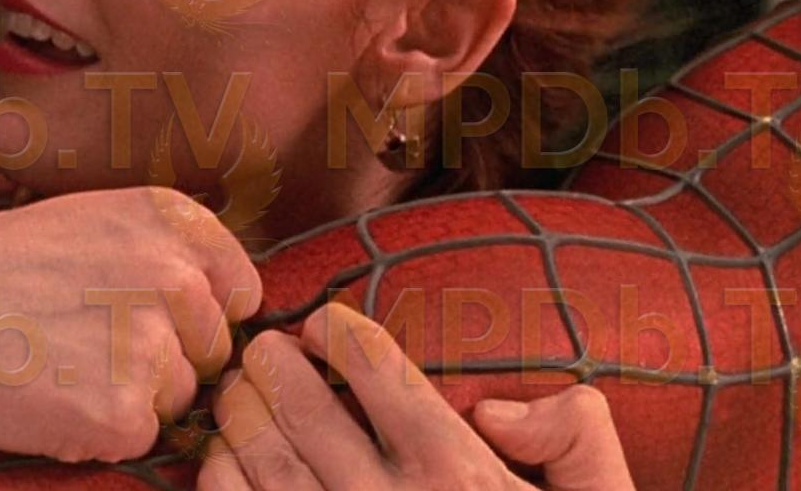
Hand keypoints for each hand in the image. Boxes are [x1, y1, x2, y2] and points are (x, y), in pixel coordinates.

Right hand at [0, 185, 261, 463]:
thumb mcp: (94, 220)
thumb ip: (168, 251)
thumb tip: (230, 307)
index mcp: (173, 220)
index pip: (238, 290)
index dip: (191, 315)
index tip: (134, 314)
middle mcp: (176, 278)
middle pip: (212, 351)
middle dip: (161, 358)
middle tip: (75, 339)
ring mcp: (151, 347)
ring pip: (178, 398)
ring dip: (129, 397)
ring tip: (56, 365)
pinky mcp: (121, 414)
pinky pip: (140, 439)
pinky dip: (96, 433)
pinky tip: (46, 398)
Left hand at [200, 304, 633, 489]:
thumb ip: (578, 440)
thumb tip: (497, 408)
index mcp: (457, 474)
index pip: (380, 371)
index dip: (339, 333)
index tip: (323, 325)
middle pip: (302, 408)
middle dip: (272, 365)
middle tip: (264, 353)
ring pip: (263, 459)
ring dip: (239, 415)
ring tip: (237, 395)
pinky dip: (221, 477)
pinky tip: (224, 459)